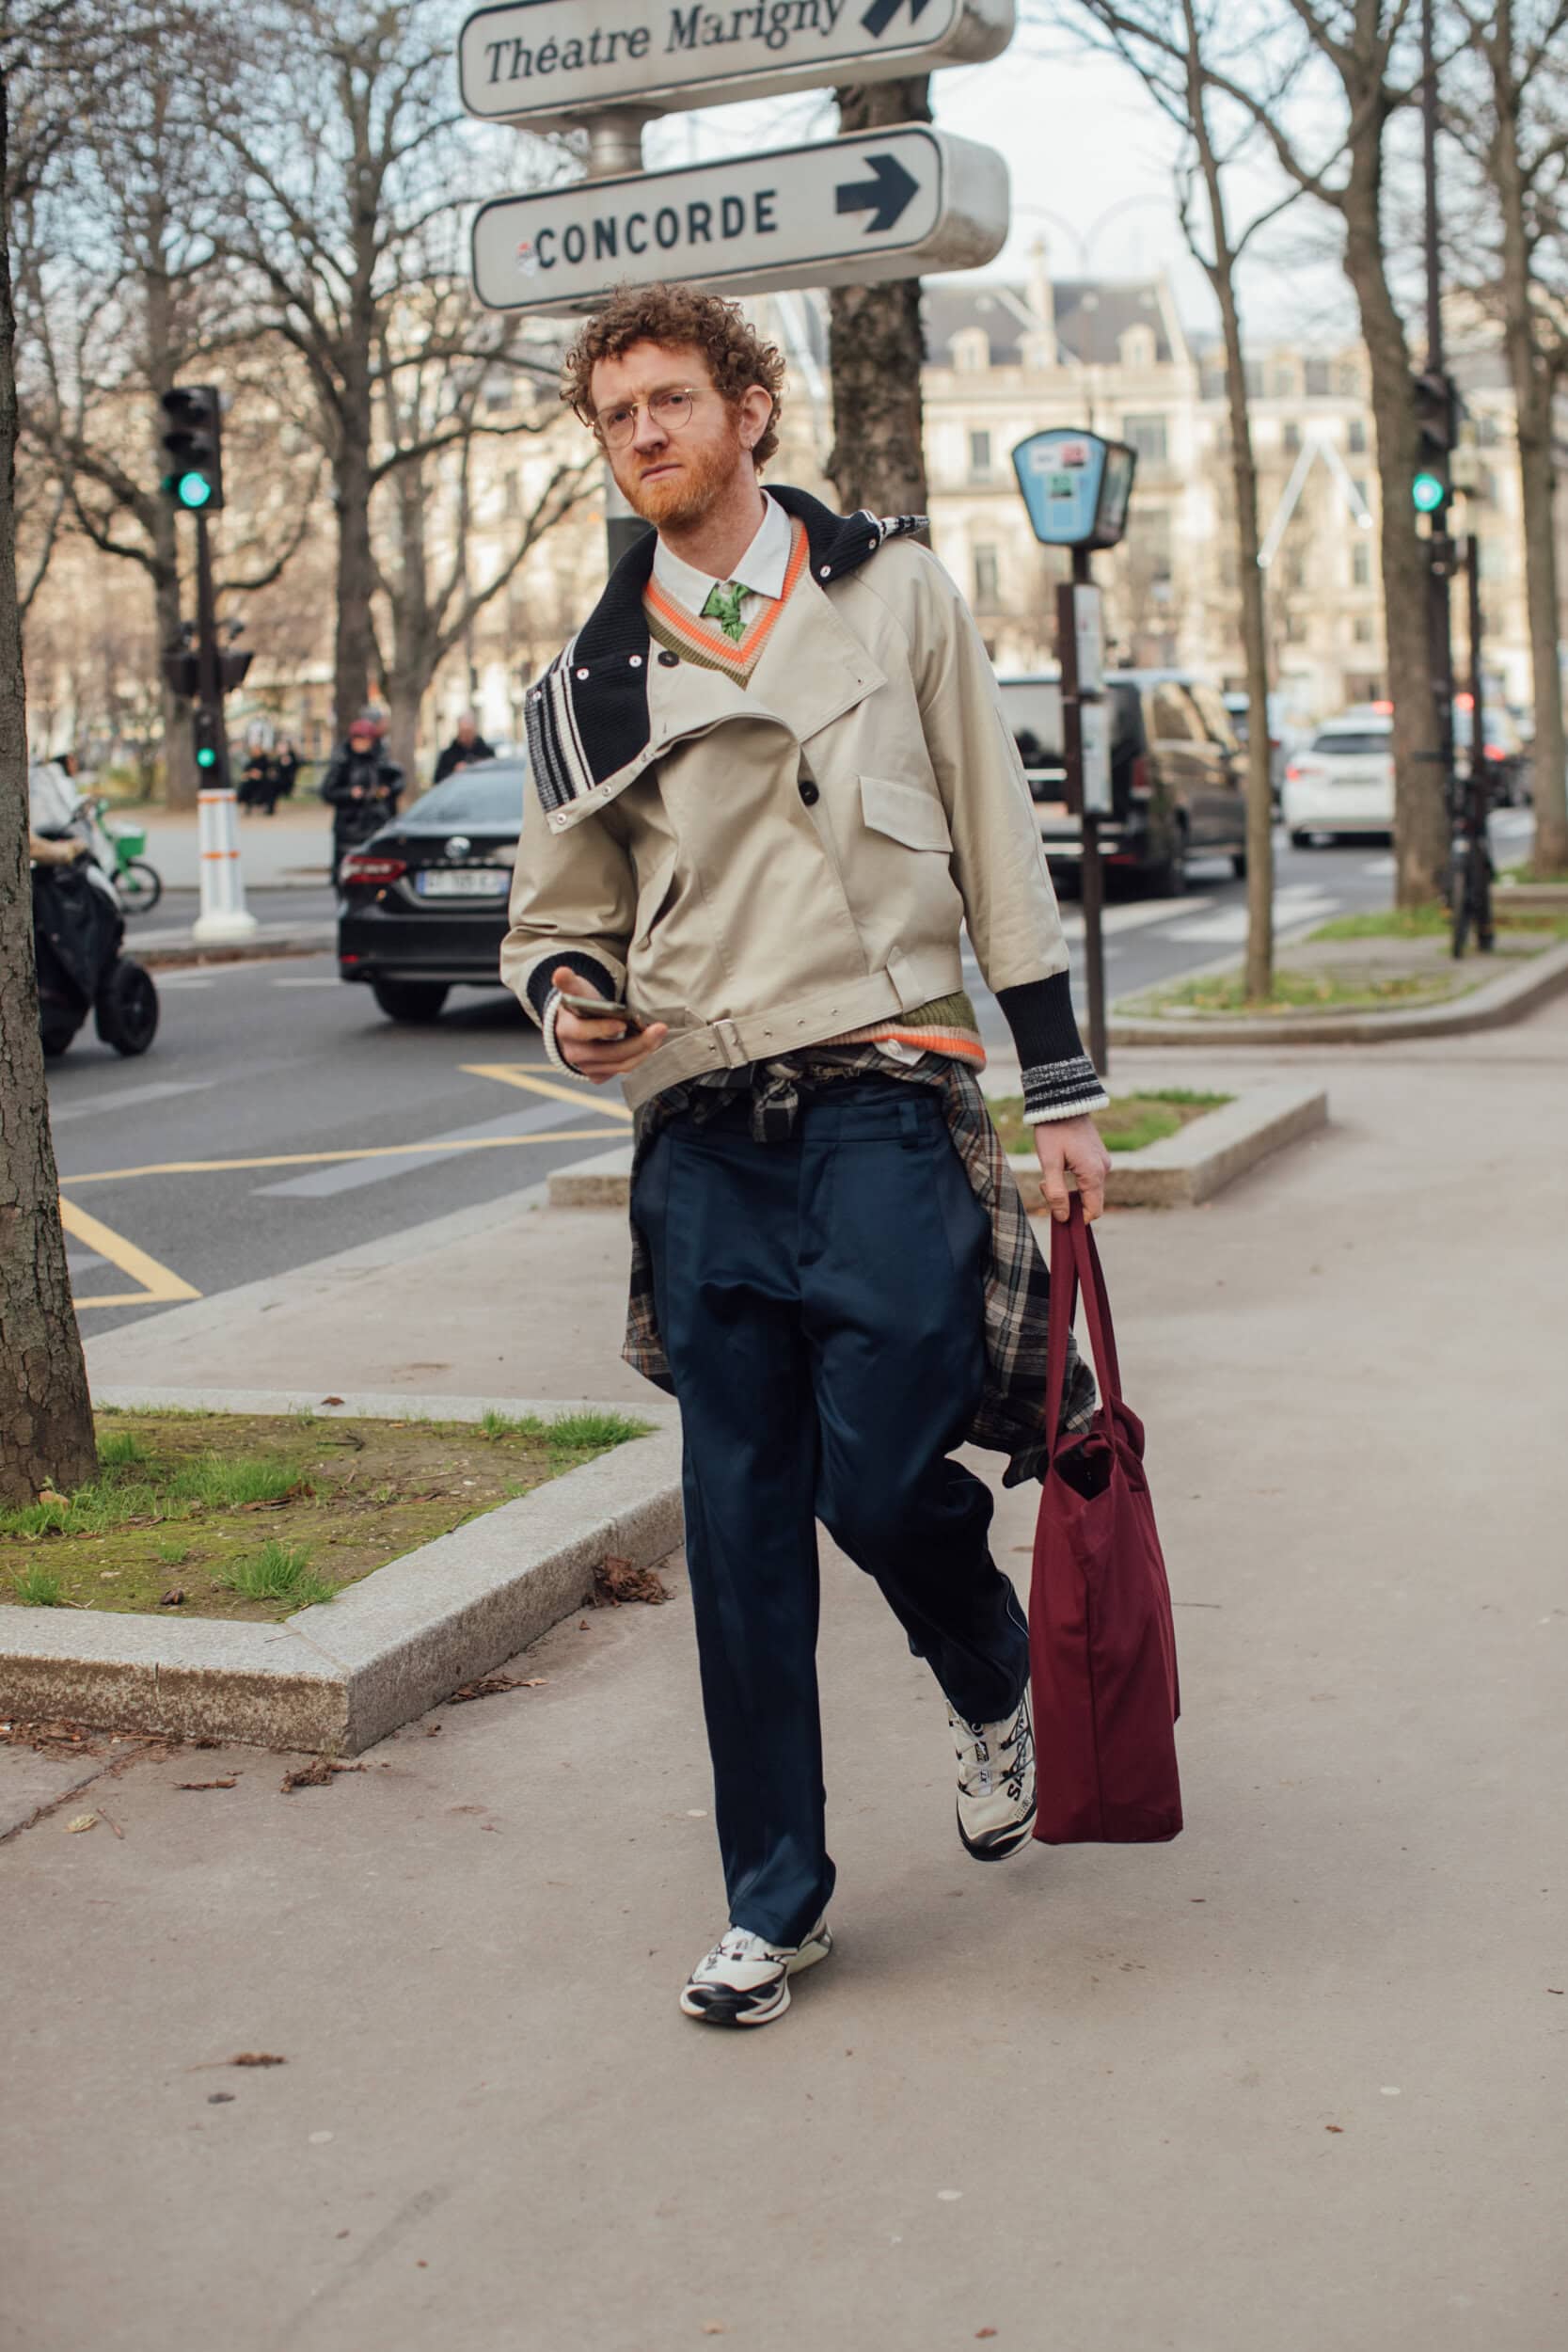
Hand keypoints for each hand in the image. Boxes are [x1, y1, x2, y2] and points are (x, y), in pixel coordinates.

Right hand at [550, 965, 667, 1084]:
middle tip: (660, 1029)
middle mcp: (574, 1054)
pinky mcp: (598, 1075)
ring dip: (644, 1050)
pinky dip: (638, 1058)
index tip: (623, 1023)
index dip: (602, 1028)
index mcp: (566, 1030)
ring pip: (620, 1064)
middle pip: (609, 1054)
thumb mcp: (576, 990)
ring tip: (659, 1034)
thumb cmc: (581, 1004)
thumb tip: (561, 973)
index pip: (582, 1033)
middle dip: (638, 1042)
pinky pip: (622, 1070)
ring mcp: (586, 1067)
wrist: (577, 1024)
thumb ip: (569, 981)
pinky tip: (649, 1044)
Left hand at [1032, 1112, 1111, 1222]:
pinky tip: (1060, 1165)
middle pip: (1090, 1201)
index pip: (1094, 1211)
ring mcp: (1103, 1162)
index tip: (1055, 1208)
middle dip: (1068, 1201)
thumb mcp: (1050, 1163)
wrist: (1061, 1102)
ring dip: (1069, 1189)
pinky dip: (1074, 1179)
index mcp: (1094, 1174)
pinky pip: (1089, 1177)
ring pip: (1088, 1189)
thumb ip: (1056, 1192)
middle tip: (1046, 1184)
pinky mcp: (1098, 1156)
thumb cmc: (1053, 1131)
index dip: (1076, 1218)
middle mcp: (1104, 1169)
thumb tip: (1063, 1218)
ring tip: (1050, 1172)